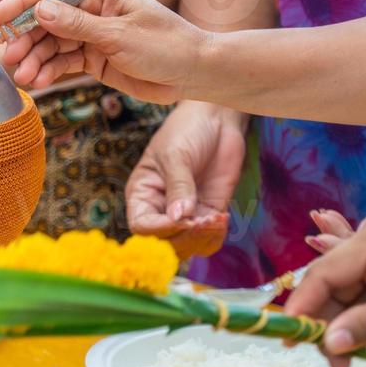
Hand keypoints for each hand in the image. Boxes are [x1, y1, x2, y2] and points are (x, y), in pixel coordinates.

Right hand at [0, 0, 210, 101]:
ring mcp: (91, 35)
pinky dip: (49, 71)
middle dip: (25, 38)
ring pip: (52, 44)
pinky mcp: (94, 58)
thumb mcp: (118, 35)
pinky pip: (63, 62)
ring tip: (24, 76)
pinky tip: (38, 81)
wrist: (193, 74)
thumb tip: (39, 10)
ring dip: (35, 59)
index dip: (20, 3)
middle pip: (46, 20)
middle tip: (7, 57)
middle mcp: (92, 10)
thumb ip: (76, 25)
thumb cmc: (165, 45)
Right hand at [126, 102, 246, 257]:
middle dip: (185, 236)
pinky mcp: (208, 213)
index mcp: (142, 195)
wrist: (216, 119)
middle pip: (164, 243)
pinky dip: (216, 236)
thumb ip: (179, 187)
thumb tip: (180, 217)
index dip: (160, 229)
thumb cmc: (186, 130)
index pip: (142, 226)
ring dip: (202, 239)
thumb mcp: (177, 155)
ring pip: (186, 247)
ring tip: (216, 219)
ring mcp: (186, 214)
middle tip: (204, 219)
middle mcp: (160, 209)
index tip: (182, 219)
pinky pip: (209, 240)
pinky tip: (223, 218)